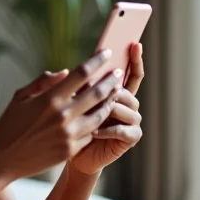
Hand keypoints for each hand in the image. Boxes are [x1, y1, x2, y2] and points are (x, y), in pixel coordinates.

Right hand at [0, 50, 120, 186]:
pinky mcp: (70, 150)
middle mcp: (62, 115)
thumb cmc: (9, 125)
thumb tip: (67, 72)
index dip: (97, 61)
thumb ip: (44, 81)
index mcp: (50, 98)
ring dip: (110, 102)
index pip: (81, 74)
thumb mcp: (20, 97)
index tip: (106, 53)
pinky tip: (101, 116)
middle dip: (111, 80)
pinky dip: (97, 123)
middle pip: (97, 92)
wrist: (2, 160)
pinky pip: (91, 133)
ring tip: (116, 93)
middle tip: (119, 72)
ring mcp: (69, 134)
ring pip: (99, 114)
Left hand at [68, 42, 144, 175]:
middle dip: (114, 86)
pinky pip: (123, 129)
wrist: (74, 155)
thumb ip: (66, 86)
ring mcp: (131, 121)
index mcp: (116, 92)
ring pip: (126, 107)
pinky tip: (95, 132)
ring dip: (110, 108)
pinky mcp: (129, 138)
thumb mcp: (65, 103)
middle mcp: (127, 104)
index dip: (135, 59)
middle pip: (127, 89)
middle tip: (103, 82)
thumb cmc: (69, 127)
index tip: (135, 44)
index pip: (130, 72)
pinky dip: (109, 130)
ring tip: (94, 111)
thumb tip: (64, 71)